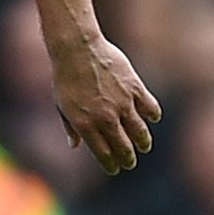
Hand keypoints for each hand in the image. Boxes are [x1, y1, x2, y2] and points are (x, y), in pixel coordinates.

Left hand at [51, 31, 161, 174]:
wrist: (76, 47)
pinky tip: (150, 117)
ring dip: (143, 143)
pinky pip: (151, 110)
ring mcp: (122, 104)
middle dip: (128, 159)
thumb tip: (74, 145)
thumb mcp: (61, 102)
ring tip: (143, 145)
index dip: (111, 164)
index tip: (114, 167)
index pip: (104, 154)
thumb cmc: (65, 75)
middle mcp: (105, 118)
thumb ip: (70, 126)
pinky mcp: (135, 89)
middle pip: (124, 148)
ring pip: (141, 134)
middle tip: (130, 162)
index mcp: (85, 124)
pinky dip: (152, 116)